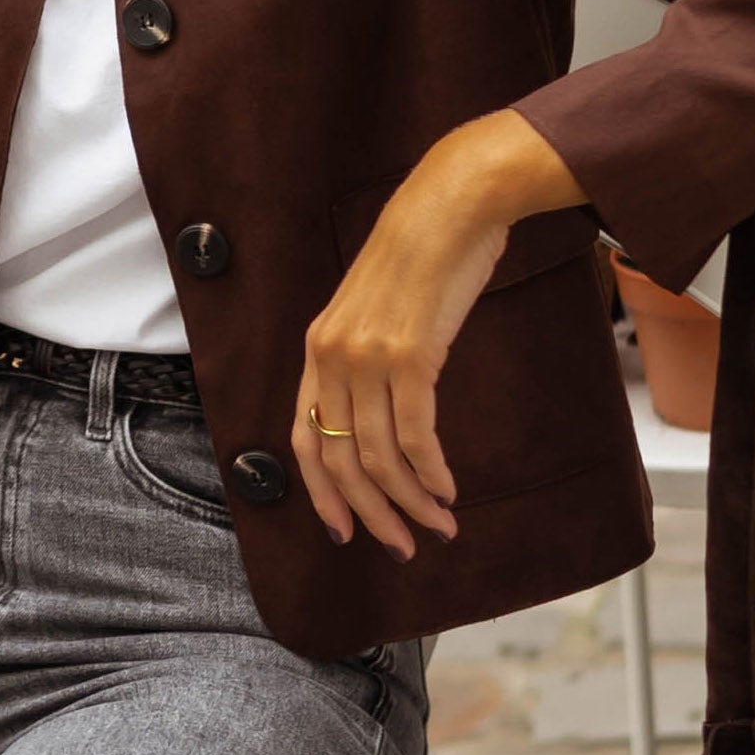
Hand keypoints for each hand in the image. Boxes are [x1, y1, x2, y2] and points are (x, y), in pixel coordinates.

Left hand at [295, 111, 584, 555]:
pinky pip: (414, 434)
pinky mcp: (409, 355)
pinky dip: (430, 471)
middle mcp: (332, 357)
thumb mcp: (376, 311)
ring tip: (439, 525)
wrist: (450, 206)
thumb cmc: (423, 257)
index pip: (303, 440)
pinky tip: (447, 489)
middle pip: (341, 461)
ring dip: (411, 501)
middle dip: (373, 514)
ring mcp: (368, 356)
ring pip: (379, 456)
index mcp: (317, 349)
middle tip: (402, 547)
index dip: (322, 494)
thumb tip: (382, 418)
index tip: (346, 533)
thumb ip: (367, 359)